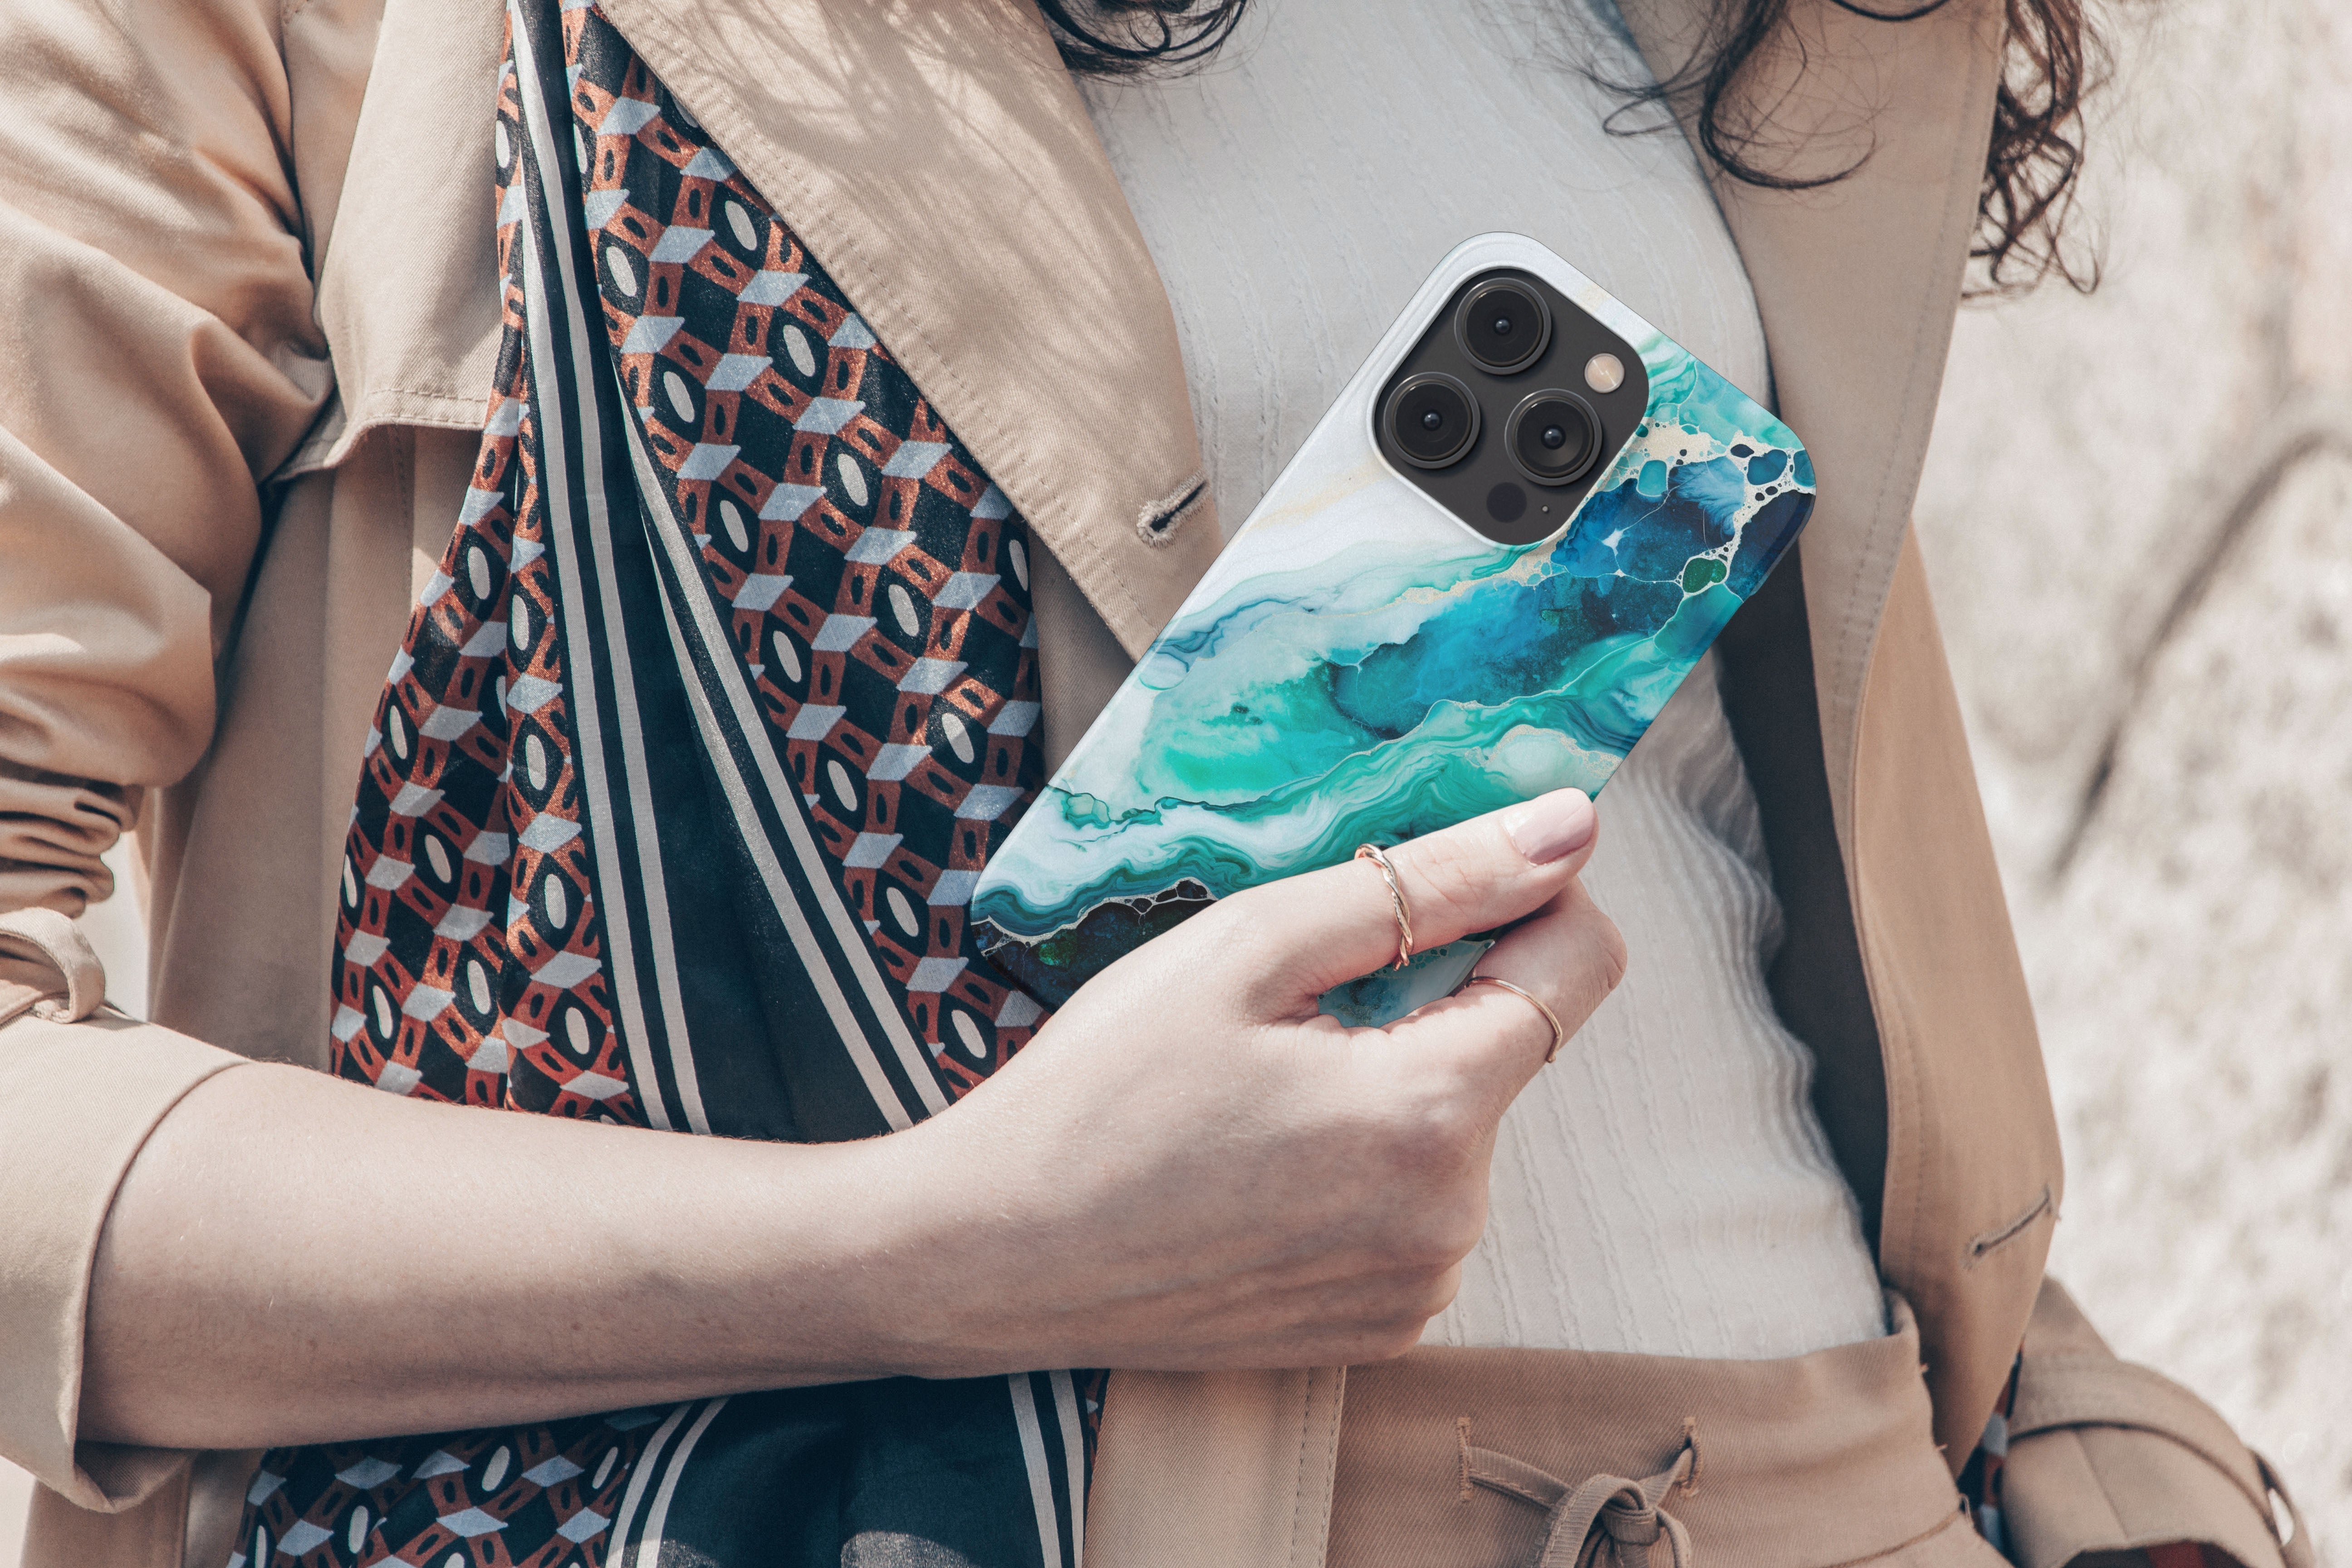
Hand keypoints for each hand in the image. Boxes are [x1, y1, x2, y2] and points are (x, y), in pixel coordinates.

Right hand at [883, 787, 1624, 1372]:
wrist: (988, 1256)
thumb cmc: (1098, 1088)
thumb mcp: (1249, 947)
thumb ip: (1426, 882)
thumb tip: (1568, 827)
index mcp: (1429, 1113)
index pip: (1580, 964)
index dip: (1528, 898)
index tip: (1441, 882)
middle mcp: (1453, 1219)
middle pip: (1508, 1045)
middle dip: (1429, 998)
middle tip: (1290, 1005)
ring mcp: (1420, 1287)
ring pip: (1460, 1127)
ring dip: (1393, 1083)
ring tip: (1256, 1094)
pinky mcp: (1383, 1328)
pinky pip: (1419, 1208)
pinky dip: (1366, 1166)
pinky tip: (1260, 1162)